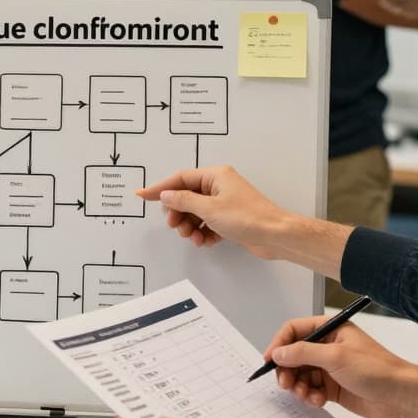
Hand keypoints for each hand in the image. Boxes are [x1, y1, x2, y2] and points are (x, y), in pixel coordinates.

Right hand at [135, 166, 288, 258]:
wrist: (274, 235)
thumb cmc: (247, 217)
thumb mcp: (209, 208)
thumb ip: (184, 201)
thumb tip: (167, 195)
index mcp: (215, 176)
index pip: (180, 179)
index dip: (160, 188)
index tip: (142, 195)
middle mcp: (219, 186)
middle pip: (186, 197)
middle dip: (178, 213)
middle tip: (174, 226)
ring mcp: (224, 203)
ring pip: (196, 213)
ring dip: (190, 226)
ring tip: (192, 237)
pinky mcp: (229, 219)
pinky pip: (207, 224)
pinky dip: (203, 233)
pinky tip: (204, 241)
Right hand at [263, 316, 417, 417]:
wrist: (400, 396)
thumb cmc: (378, 370)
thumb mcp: (336, 357)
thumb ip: (303, 353)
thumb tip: (279, 352)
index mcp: (331, 330)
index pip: (295, 330)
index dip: (280, 344)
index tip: (270, 360)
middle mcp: (328, 346)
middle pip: (294, 355)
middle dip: (287, 370)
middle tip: (285, 383)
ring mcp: (330, 367)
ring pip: (301, 375)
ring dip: (299, 386)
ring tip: (306, 394)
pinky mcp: (333, 387)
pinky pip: (311, 390)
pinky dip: (310, 396)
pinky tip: (318, 400)